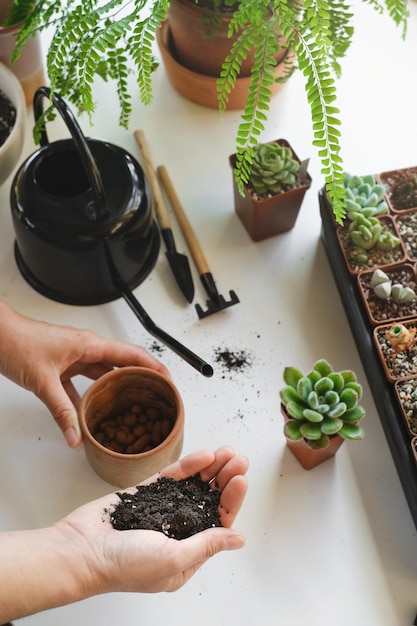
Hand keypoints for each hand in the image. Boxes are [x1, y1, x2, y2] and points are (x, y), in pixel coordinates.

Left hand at [0, 302, 169, 446]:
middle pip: (122, 365)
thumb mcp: (44, 381)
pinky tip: (89, 415)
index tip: (168, 381)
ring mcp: (74, 358)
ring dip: (115, 389)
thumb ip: (61, 411)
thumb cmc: (19, 343)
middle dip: (140, 379)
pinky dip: (87, 399)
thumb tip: (75, 436)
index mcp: (90, 345)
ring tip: (131, 406)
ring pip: (103, 375)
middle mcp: (86, 349)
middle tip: (156, 396)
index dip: (153, 367)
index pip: (132, 355)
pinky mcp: (62, 367)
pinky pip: (82, 384)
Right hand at [62, 447, 248, 593]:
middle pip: (208, 501)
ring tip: (228, 452)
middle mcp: (175, 531)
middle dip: (225, 480)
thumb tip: (237, 539)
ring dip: (211, 469)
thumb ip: (206, 544)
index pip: (217, 523)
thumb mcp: (173, 559)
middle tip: (239, 460)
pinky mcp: (145, 493)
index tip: (241, 480)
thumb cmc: (122, 566)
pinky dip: (188, 466)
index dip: (231, 501)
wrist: (80, 549)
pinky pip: (171, 477)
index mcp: (185, 554)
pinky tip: (203, 455)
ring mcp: (160, 509)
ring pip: (193, 486)